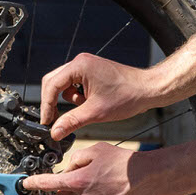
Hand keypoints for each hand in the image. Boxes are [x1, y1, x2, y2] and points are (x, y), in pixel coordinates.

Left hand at [19, 141, 164, 194]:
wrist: (152, 179)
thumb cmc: (126, 163)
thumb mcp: (98, 150)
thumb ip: (77, 159)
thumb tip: (68, 169)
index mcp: (78, 181)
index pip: (48, 184)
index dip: (35, 184)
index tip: (26, 184)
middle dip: (65, 189)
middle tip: (82, 180)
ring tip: (100, 188)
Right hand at [39, 52, 155, 137]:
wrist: (148, 89)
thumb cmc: (128, 95)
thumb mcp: (96, 112)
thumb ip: (72, 122)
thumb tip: (55, 132)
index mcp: (79, 66)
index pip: (52, 86)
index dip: (46, 106)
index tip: (46, 122)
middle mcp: (80, 62)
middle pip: (53, 82)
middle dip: (54, 102)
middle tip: (55, 120)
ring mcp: (86, 66)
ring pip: (64, 85)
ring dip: (70, 100)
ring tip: (87, 108)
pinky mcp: (91, 72)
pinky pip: (75, 85)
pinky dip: (78, 97)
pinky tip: (92, 103)